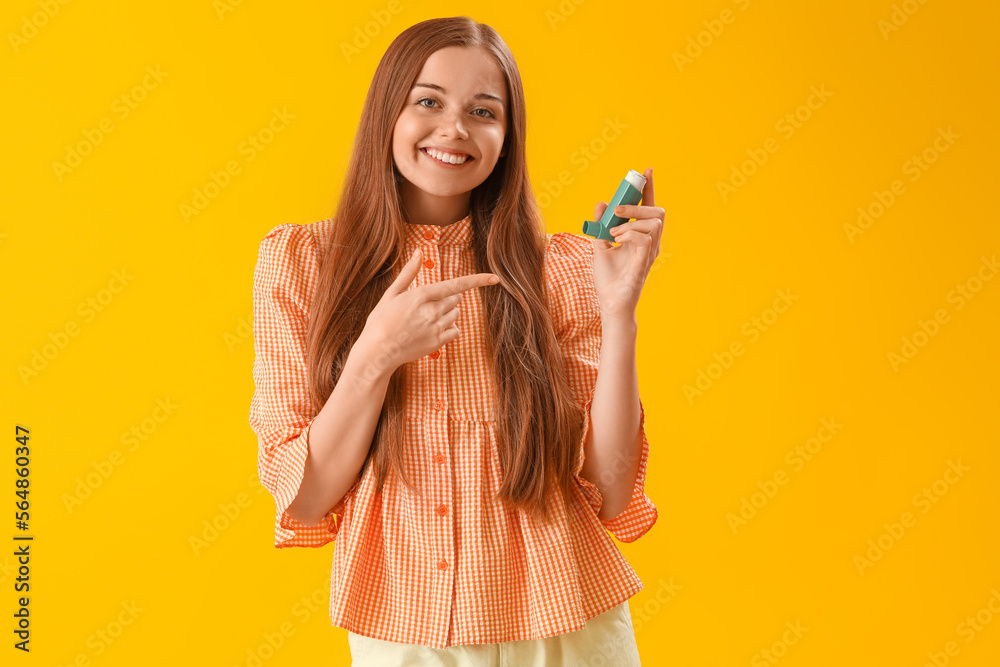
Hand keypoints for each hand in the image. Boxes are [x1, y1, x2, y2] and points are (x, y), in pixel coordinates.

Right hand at [359, 248, 500, 370]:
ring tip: (425, 320)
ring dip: (447, 314)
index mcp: (421, 295)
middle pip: (456, 299)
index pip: (456, 285)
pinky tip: (431, 330)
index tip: (495, 278)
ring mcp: (436, 328)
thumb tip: (420, 251)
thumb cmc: (380, 320)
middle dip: (447, 299)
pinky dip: (448, 329)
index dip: (478, 280)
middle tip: (426, 306)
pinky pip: (455, 330)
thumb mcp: (392, 293)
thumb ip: (409, 272)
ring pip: (456, 314)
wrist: (377, 351)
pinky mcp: (438, 343)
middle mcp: (432, 311)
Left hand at [591, 167, 664, 319]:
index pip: (649, 208)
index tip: (646, 171)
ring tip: (613, 233)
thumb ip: (601, 226)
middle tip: (616, 210)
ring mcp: (649, 253)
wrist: (609, 303)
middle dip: (637, 203)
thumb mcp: (600, 247)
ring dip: (631, 221)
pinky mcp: (644, 262)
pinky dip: (630, 233)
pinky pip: (646, 238)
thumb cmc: (608, 279)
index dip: (649, 189)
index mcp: (641, 237)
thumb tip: (601, 204)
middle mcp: (650, 243)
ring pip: (654, 221)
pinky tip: (618, 240)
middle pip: (657, 211)